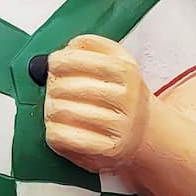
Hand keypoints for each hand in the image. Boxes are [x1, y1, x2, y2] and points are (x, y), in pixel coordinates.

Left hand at [42, 34, 151, 174]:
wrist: (144, 130)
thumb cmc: (121, 93)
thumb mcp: (117, 61)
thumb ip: (93, 46)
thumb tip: (68, 48)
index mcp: (126, 71)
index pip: (83, 60)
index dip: (60, 61)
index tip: (53, 63)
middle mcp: (126, 98)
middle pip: (69, 87)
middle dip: (53, 86)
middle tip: (52, 89)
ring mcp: (120, 126)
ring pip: (64, 111)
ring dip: (51, 108)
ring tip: (54, 107)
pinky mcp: (110, 149)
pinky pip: (66, 138)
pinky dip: (54, 131)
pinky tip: (57, 127)